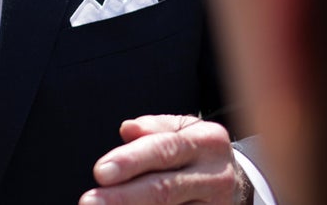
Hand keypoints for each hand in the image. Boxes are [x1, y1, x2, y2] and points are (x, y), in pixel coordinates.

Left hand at [79, 114, 244, 204]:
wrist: (237, 182)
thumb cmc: (196, 152)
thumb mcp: (183, 130)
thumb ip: (155, 128)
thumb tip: (127, 129)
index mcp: (207, 141)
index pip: (164, 149)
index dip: (131, 161)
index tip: (100, 172)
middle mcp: (215, 175)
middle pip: (164, 188)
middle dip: (123, 197)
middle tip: (89, 201)